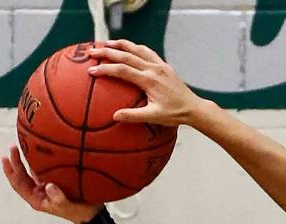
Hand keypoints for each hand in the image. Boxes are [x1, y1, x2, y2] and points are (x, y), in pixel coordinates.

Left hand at [1, 146, 99, 223]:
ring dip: (26, 161)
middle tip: (13, 148)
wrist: (91, 214)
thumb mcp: (68, 207)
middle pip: (22, 177)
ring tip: (22, 146)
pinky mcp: (55, 182)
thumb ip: (58, 198)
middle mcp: (39, 192)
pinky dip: (39, 162)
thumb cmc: (79, 212)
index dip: (11, 172)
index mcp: (37, 199)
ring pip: (31, 173)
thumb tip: (48, 185)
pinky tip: (38, 152)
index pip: (19, 184)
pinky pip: (43, 170)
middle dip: (16, 163)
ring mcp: (46, 187)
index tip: (7, 158)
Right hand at [87, 40, 204, 126]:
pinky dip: (136, 47)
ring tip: (107, 43)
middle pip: (126, 55)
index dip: (106, 69)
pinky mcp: (165, 66)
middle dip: (107, 52)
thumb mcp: (154, 117)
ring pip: (137, 49)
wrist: (193, 108)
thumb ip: (134, 116)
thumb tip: (114, 116)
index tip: (91, 71)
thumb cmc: (175, 114)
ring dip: (121, 44)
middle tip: (92, 51)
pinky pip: (148, 52)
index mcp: (149, 80)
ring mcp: (160, 65)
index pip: (122, 70)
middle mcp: (154, 69)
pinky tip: (129, 48)